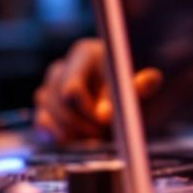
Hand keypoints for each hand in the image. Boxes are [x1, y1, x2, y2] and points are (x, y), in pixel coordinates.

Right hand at [34, 39, 162, 143]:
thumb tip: (150, 79)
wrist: (125, 106)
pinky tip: (73, 139)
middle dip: (80, 123)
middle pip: (58, 101)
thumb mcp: (138, 89)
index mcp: (85, 52)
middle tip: (101, 134)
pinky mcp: (46, 106)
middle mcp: (65, 66)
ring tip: (94, 137)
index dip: (87, 110)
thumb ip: (141, 85)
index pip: (72, 88)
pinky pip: (41, 121)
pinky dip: (55, 134)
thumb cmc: (131, 92)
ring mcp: (51, 86)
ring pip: (48, 110)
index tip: (105, 121)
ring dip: (70, 130)